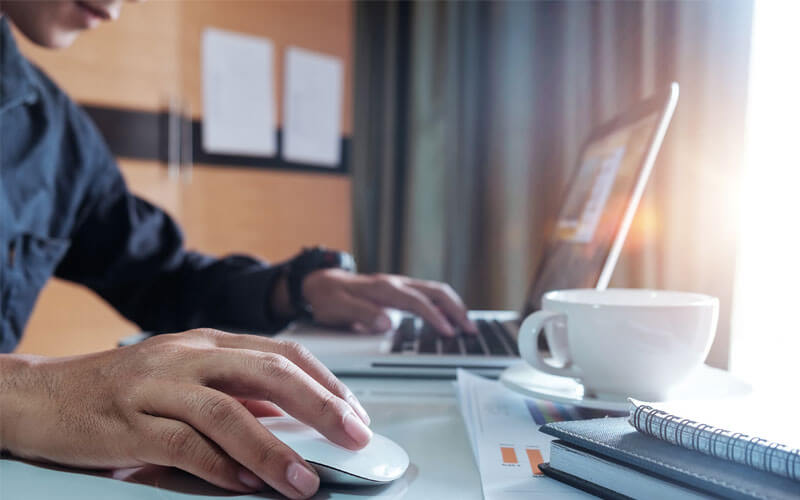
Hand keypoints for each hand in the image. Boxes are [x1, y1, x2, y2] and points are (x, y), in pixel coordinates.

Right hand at [0, 329, 371, 498]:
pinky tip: (246, 486)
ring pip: (228, 412)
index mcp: (208, 342)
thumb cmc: (121, 389)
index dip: (326, 382)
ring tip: (305, 480)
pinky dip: (220, 467)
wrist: (42, 394)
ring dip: (273, 450)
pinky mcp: (128, 424)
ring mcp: (157, 386)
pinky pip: (183, 446)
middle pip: (268, 372)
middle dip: (320, 405)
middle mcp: (188, 356)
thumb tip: (289, 418)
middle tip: (354, 437)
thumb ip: (234, 392)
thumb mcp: (186, 378)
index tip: (354, 413)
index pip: (282, 353)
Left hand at [302, 270, 477, 335]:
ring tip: (467, 325)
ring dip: (453, 307)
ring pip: (434, 292)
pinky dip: (443, 306)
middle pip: (434, 292)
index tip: (449, 332)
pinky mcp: (398, 292)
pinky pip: (427, 296)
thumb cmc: (327, 297)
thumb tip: (387, 323)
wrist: (318, 283)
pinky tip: (449, 319)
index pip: (417, 302)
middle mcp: (394, 284)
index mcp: (383, 289)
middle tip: (471, 329)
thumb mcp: (337, 308)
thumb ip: (361, 314)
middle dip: (456, 309)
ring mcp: (398, 286)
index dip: (435, 317)